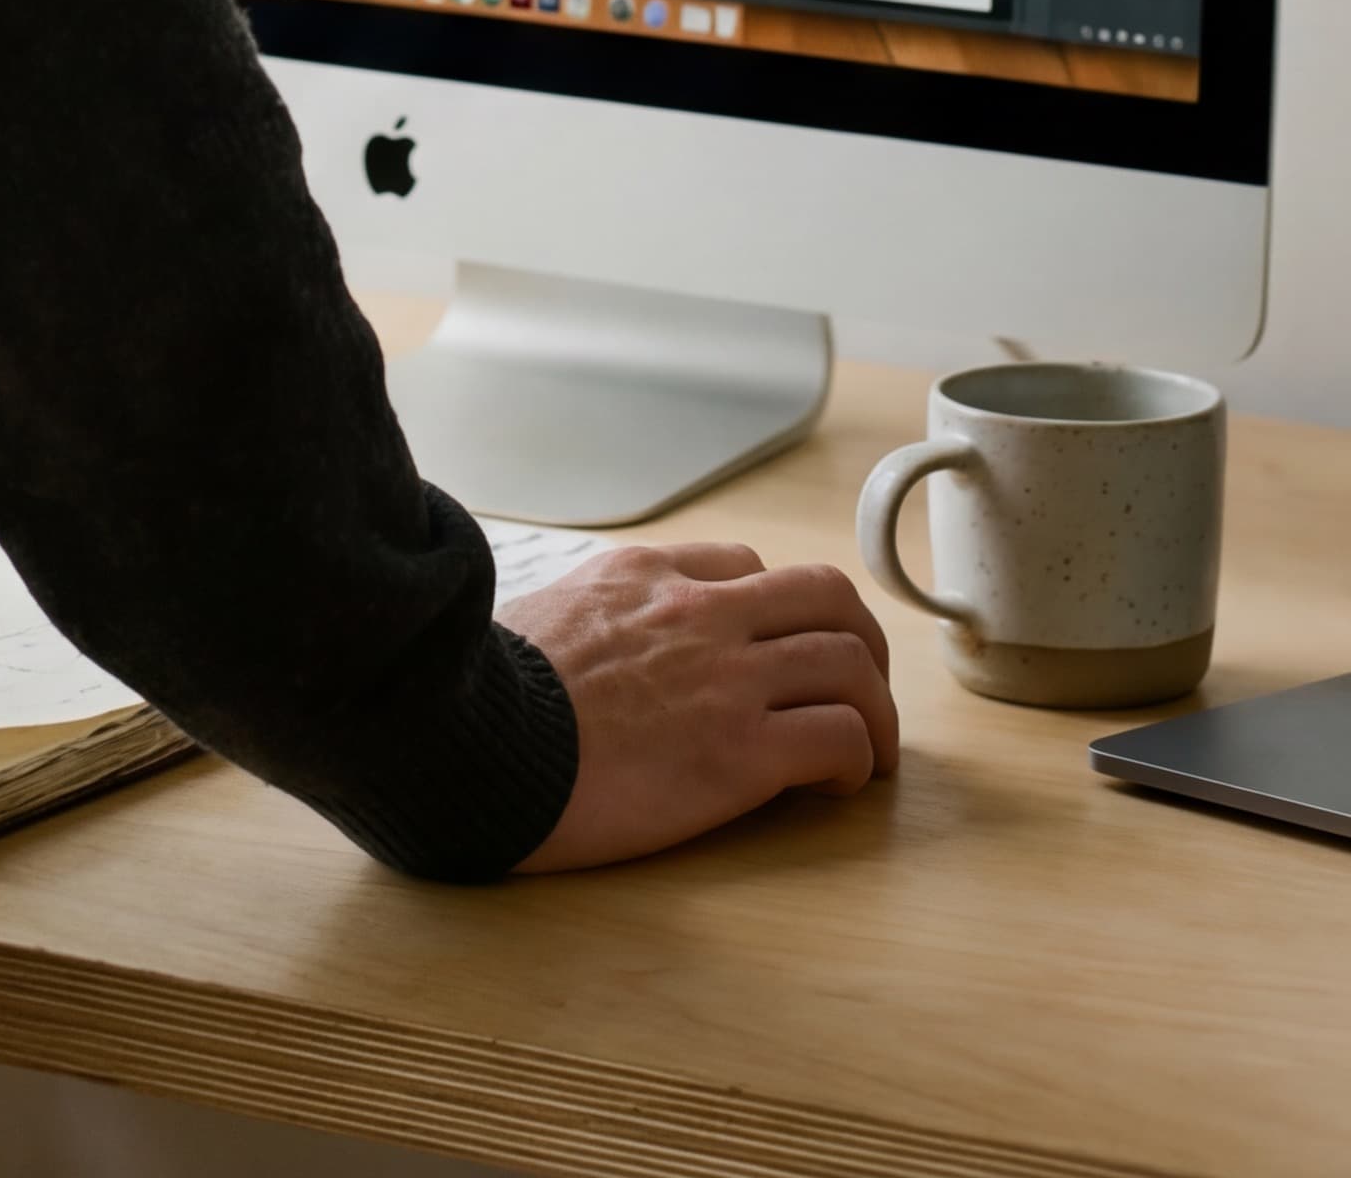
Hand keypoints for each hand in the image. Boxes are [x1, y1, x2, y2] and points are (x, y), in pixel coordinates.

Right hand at [507, 540, 896, 867]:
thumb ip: (595, 613)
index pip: (746, 566)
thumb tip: (601, 641)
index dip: (778, 612)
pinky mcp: (738, 752)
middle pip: (826, 596)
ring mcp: (725, 678)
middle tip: (859, 690)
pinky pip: (839, 736)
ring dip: (876, 708)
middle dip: (859, 642)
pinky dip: (858, 758)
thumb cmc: (488, 692)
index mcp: (646, 575)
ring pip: (850, 662)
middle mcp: (699, 612)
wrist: (474, 742)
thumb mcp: (545, 611)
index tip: (779, 655)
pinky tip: (840, 785)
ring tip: (870, 751)